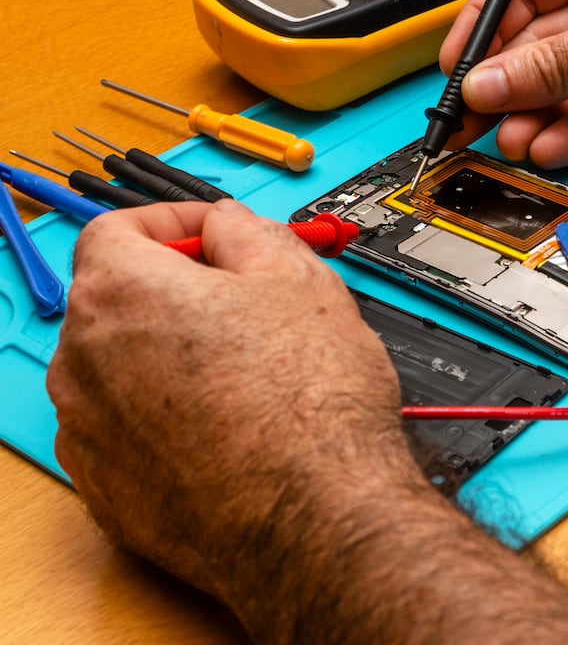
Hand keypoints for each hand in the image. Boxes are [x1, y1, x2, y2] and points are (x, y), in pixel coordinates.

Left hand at [47, 200, 405, 601]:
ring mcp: (88, 433)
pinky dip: (167, 422)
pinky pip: (128, 435)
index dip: (171, 222)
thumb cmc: (309, 407)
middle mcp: (83, 362)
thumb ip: (249, 233)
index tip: (211, 235)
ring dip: (168, 361)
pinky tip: (230, 429)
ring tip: (247, 376)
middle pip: (116, 302)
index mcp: (119, 294)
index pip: (116, 229)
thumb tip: (231, 227)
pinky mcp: (107, 491)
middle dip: (175, 294)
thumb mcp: (299, 280)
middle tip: (244, 305)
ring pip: (120, 372)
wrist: (314, 516)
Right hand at [441, 0, 567, 166]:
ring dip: (538, 117)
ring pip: (567, 87)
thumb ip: (556, 65)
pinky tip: (553, 147)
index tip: (457, 71)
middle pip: (540, 45)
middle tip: (472, 121)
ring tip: (513, 142)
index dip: (485, 32)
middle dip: (508, 86)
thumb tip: (491, 81)